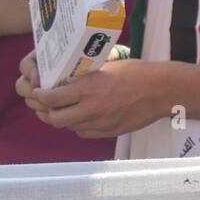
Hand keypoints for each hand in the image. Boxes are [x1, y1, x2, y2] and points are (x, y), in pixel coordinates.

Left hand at [17, 54, 169, 137]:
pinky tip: (80, 116)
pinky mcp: (109, 132)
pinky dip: (77, 126)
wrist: (162, 90)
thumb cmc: (135, 72)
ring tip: (60, 109)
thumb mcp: (105, 67)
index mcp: (88, 89)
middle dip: (44, 112)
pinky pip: (84, 133)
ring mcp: (101, 123)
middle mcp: (92, 108)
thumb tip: (63, 77)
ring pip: (69, 128)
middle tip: (43, 104)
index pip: (51, 98)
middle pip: (54, 119)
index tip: (37, 92)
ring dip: (61, 119)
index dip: (39, 97)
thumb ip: (83, 76)